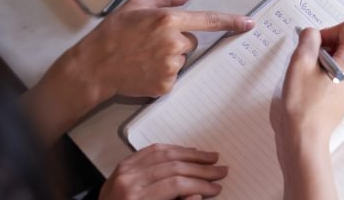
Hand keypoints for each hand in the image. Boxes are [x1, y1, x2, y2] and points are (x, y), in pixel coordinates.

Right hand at [52, 0, 254, 101]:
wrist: (94, 66)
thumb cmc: (113, 33)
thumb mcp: (136, 6)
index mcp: (167, 20)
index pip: (208, 20)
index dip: (231, 22)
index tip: (249, 23)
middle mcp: (173, 43)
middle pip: (190, 41)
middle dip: (176, 40)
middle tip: (150, 42)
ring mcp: (170, 66)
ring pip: (182, 59)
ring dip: (169, 57)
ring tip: (143, 56)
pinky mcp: (166, 85)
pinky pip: (174, 76)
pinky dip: (162, 73)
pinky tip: (143, 69)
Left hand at [99, 144, 227, 199]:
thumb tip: (197, 196)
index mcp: (136, 199)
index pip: (175, 185)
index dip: (200, 185)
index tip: (216, 188)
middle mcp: (129, 181)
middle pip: (173, 167)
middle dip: (201, 169)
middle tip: (220, 171)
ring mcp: (125, 170)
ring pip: (165, 154)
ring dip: (191, 155)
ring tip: (210, 158)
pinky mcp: (124, 164)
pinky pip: (151, 150)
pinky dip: (173, 149)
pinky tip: (188, 151)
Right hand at [273, 20, 343, 199]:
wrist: (306, 136)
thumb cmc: (303, 104)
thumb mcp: (300, 62)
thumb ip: (308, 38)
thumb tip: (312, 33)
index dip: (329, 30)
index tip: (315, 46)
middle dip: (324, 46)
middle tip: (308, 63)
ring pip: (341, 56)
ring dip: (323, 59)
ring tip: (309, 77)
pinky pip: (340, 70)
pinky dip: (326, 71)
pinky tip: (313, 85)